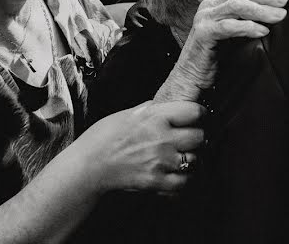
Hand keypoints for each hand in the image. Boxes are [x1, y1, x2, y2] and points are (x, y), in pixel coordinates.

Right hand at [81, 100, 205, 192]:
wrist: (88, 165)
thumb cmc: (104, 137)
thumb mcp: (129, 113)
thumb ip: (153, 110)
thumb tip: (170, 105)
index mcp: (155, 117)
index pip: (195, 111)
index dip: (199, 114)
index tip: (196, 117)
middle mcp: (161, 138)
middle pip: (199, 137)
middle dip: (197, 137)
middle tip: (190, 139)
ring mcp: (160, 161)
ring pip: (195, 160)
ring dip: (191, 159)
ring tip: (183, 157)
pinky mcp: (156, 182)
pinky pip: (184, 182)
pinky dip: (183, 180)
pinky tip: (176, 174)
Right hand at [155, 0, 288, 101]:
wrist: (191, 78)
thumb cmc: (217, 57)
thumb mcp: (235, 34)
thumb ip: (248, 20)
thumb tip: (278, 12)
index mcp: (217, 2)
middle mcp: (209, 6)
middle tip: (286, 0)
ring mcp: (204, 18)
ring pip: (236, 5)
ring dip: (261, 9)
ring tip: (280, 16)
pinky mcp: (203, 34)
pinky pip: (228, 26)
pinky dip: (247, 27)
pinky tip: (263, 32)